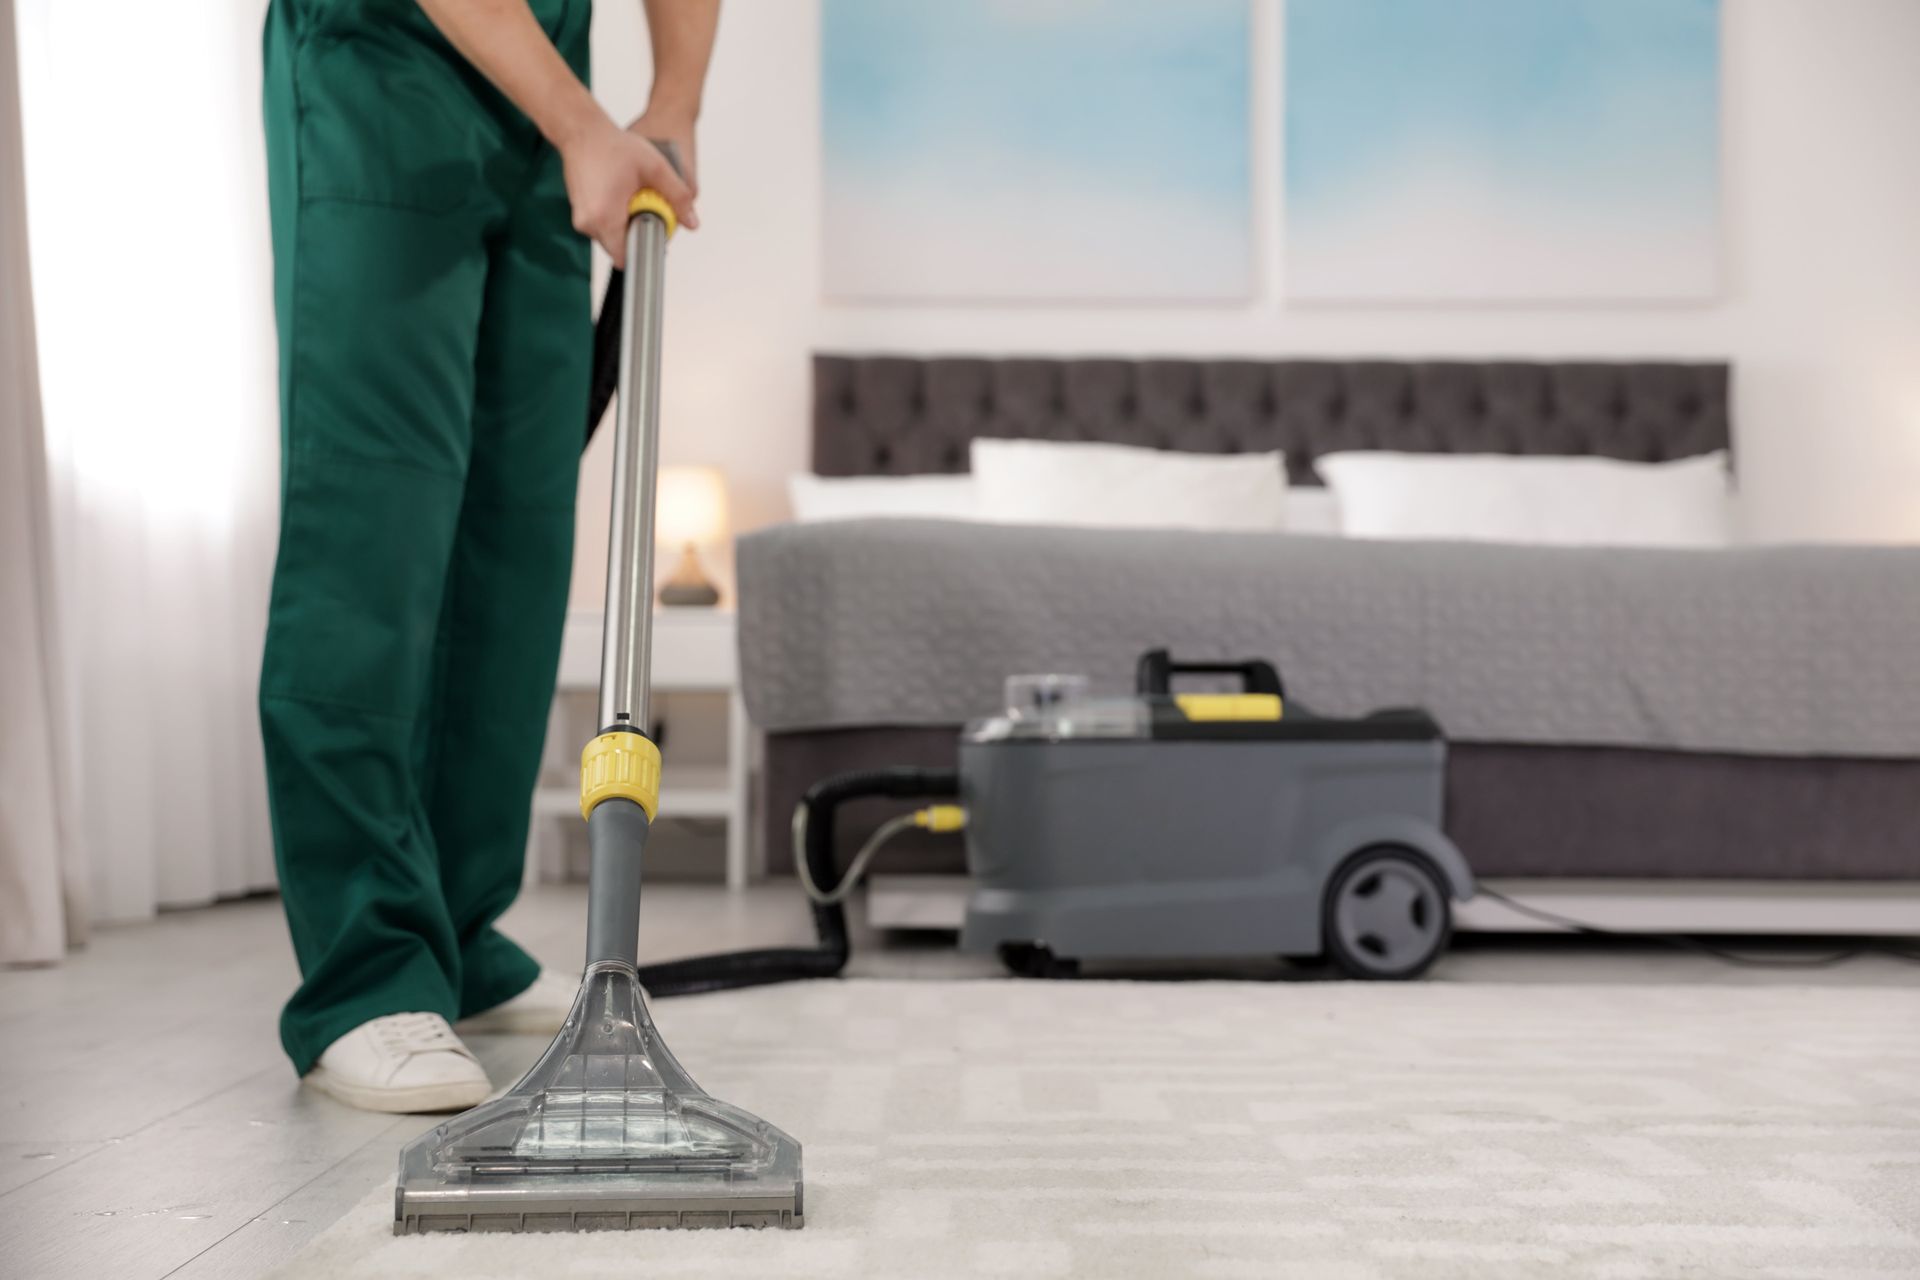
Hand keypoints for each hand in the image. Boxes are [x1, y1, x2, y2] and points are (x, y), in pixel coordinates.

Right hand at [558, 115, 697, 266]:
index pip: (626, 257)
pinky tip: (621, 193)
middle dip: (636, 233)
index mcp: (605, 218)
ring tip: (632, 196)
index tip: (655, 234)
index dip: (644, 249)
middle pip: (619, 247)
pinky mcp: (579, 211)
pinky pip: (602, 224)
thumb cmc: (613, 145)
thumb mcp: (655, 168)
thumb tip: (692, 222)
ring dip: (626, 223)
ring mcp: (581, 218)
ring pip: (611, 236)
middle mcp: (588, 223)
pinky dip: (615, 215)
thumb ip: (677, 195)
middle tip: (646, 207)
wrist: (581, 130)